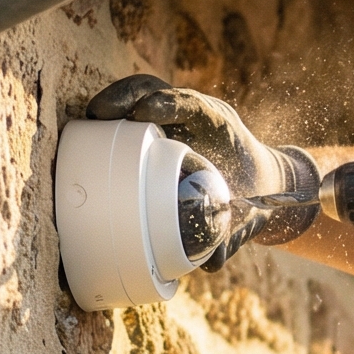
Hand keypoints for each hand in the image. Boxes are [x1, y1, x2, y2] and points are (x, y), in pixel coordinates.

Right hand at [83, 75, 318, 251]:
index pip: (195, 106)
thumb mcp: (247, 216)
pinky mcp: (159, 127)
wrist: (261, 187)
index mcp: (221, 129)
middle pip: (160, 90)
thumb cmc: (254, 199)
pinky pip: (134, 113)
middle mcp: (196, 116)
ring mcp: (176, 118)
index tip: (145, 113)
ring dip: (116, 100)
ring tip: (91, 117)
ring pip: (143, 93)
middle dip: (130, 95)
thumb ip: (232, 235)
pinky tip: (92, 129)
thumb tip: (210, 263)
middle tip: (102, 112)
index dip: (171, 104)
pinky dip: (114, 116)